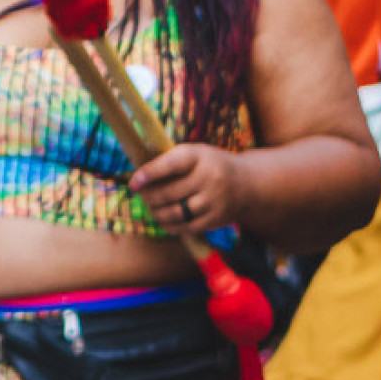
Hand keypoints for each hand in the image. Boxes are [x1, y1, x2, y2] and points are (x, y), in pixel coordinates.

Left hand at [132, 143, 248, 236]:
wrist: (248, 182)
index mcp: (199, 157)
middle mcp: (209, 178)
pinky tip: (163, 221)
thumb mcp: (194, 153)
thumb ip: (169, 161)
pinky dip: (171, 226)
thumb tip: (138, 177)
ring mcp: (215, 200)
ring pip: (177, 212)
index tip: (132, 183)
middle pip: (169, 193)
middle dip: (149, 196)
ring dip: (157, 213)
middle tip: (140, 196)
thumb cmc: (210, 164)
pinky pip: (189, 226)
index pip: (170, 166)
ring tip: (151, 208)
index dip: (148, 174)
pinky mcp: (218, 218)